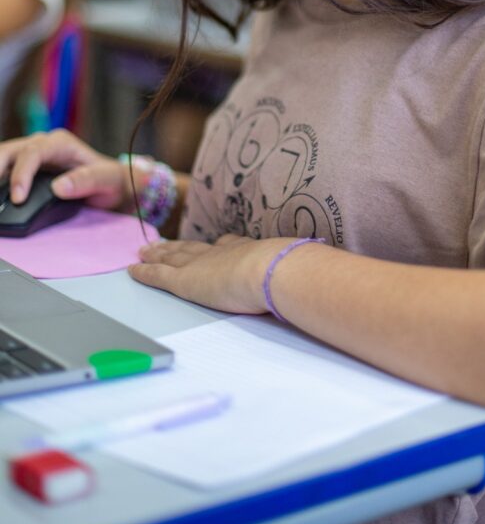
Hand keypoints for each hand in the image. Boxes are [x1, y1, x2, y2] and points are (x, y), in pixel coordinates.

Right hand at [0, 129, 131, 210]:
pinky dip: (0, 180)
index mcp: (61, 143)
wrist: (113, 185)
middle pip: (10, 151)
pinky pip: (5, 170)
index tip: (18, 198)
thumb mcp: (109, 179)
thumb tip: (58, 187)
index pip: (33, 153)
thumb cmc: (111, 180)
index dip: (21, 174)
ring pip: (3, 157)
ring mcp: (31, 155)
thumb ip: (87, 181)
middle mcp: (42, 144)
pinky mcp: (25, 168)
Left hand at [128, 233, 292, 314]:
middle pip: (193, 248)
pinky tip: (132, 268)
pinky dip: (144, 271)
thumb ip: (293, 272)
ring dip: (158, 253)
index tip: (216, 242)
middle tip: (163, 243)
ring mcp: (201, 265)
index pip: (228, 245)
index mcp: (246, 251)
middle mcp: (221, 252)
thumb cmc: (286, 272)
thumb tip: (312, 274)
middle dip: (178, 246)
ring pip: (172, 257)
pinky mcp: (184, 280)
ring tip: (145, 250)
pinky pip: (158, 275)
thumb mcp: (290, 269)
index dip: (218, 245)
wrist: (271, 270)